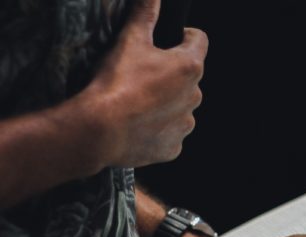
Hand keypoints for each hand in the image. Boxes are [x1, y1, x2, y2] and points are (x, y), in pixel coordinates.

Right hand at [78, 0, 207, 166]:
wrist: (100, 130)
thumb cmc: (116, 83)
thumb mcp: (129, 40)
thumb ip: (145, 14)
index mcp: (189, 67)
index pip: (199, 40)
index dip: (184, 35)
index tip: (171, 38)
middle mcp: (195, 96)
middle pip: (188, 77)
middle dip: (171, 74)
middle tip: (143, 74)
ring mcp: (185, 124)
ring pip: (180, 107)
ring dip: (165, 103)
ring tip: (137, 102)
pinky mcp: (174, 147)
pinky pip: (170, 134)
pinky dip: (157, 129)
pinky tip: (137, 125)